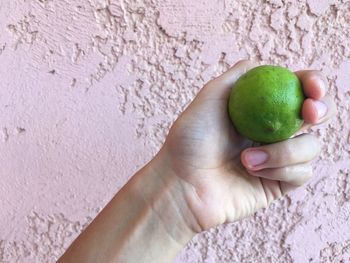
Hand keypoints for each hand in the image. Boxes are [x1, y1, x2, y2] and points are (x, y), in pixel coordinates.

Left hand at [155, 60, 336, 231]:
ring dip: (284, 151)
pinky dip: (280, 169)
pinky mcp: (280, 183)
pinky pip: (302, 172)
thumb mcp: (209, 97)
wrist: (182, 183)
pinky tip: (252, 171)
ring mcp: (278, 158)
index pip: (297, 89)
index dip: (313, 84)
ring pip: (312, 146)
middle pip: (317, 115)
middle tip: (309, 113)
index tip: (312, 88)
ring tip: (246, 158)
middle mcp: (272, 131)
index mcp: (259, 109)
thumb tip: (259, 63)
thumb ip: (236, 77)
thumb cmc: (190, 140)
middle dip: (322, 109)